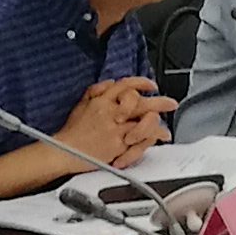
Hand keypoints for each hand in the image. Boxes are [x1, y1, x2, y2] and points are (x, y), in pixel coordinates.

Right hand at [58, 78, 172, 167]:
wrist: (64, 151)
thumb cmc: (72, 130)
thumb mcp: (82, 104)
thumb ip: (97, 91)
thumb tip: (112, 83)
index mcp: (102, 101)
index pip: (126, 86)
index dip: (141, 83)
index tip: (151, 85)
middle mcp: (111, 114)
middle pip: (141, 103)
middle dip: (160, 102)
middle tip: (171, 103)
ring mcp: (116, 131)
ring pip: (145, 123)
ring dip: (157, 124)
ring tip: (162, 127)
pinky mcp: (118, 147)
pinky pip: (141, 142)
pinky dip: (150, 140)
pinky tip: (156, 139)